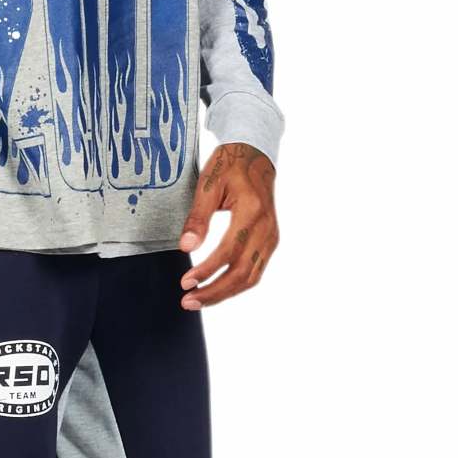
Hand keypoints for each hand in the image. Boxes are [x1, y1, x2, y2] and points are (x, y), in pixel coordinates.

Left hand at [177, 144, 278, 308]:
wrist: (255, 156)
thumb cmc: (230, 166)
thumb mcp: (208, 184)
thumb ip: (197, 217)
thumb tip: (186, 247)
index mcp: (252, 211)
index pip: (229, 251)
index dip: (207, 270)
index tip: (186, 282)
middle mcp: (266, 227)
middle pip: (243, 272)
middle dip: (215, 291)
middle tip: (189, 301)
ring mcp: (271, 236)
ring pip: (251, 277)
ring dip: (225, 293)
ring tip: (199, 300)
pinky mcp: (270, 241)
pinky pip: (256, 270)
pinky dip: (236, 284)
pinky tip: (217, 289)